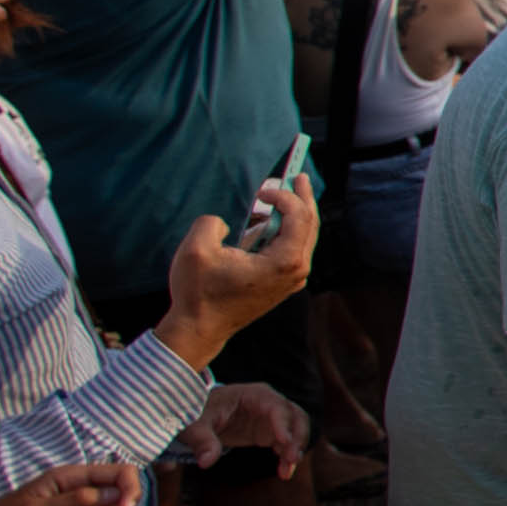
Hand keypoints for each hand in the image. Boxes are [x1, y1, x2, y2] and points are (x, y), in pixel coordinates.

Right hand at [154, 188, 315, 367]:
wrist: (199, 330)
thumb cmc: (198, 293)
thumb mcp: (197, 249)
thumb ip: (212, 222)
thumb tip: (226, 224)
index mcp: (285, 262)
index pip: (298, 217)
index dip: (284, 196)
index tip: (262, 189)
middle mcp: (296, 271)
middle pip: (309, 225)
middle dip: (303, 198)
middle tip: (300, 176)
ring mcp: (292, 280)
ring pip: (302, 238)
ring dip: (292, 214)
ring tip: (282, 194)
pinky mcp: (282, 284)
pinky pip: (291, 250)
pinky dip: (283, 232)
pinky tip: (270, 220)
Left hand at [179, 383, 308, 479]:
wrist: (199, 414)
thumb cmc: (198, 413)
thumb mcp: (196, 424)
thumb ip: (202, 441)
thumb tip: (206, 462)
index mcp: (254, 395)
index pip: (277, 406)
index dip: (284, 423)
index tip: (284, 442)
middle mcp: (270, 404)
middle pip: (295, 416)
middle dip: (297, 438)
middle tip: (292, 459)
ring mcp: (272, 418)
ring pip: (297, 430)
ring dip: (295, 449)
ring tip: (287, 471)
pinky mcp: (270, 432)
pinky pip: (287, 444)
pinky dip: (287, 458)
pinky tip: (284, 473)